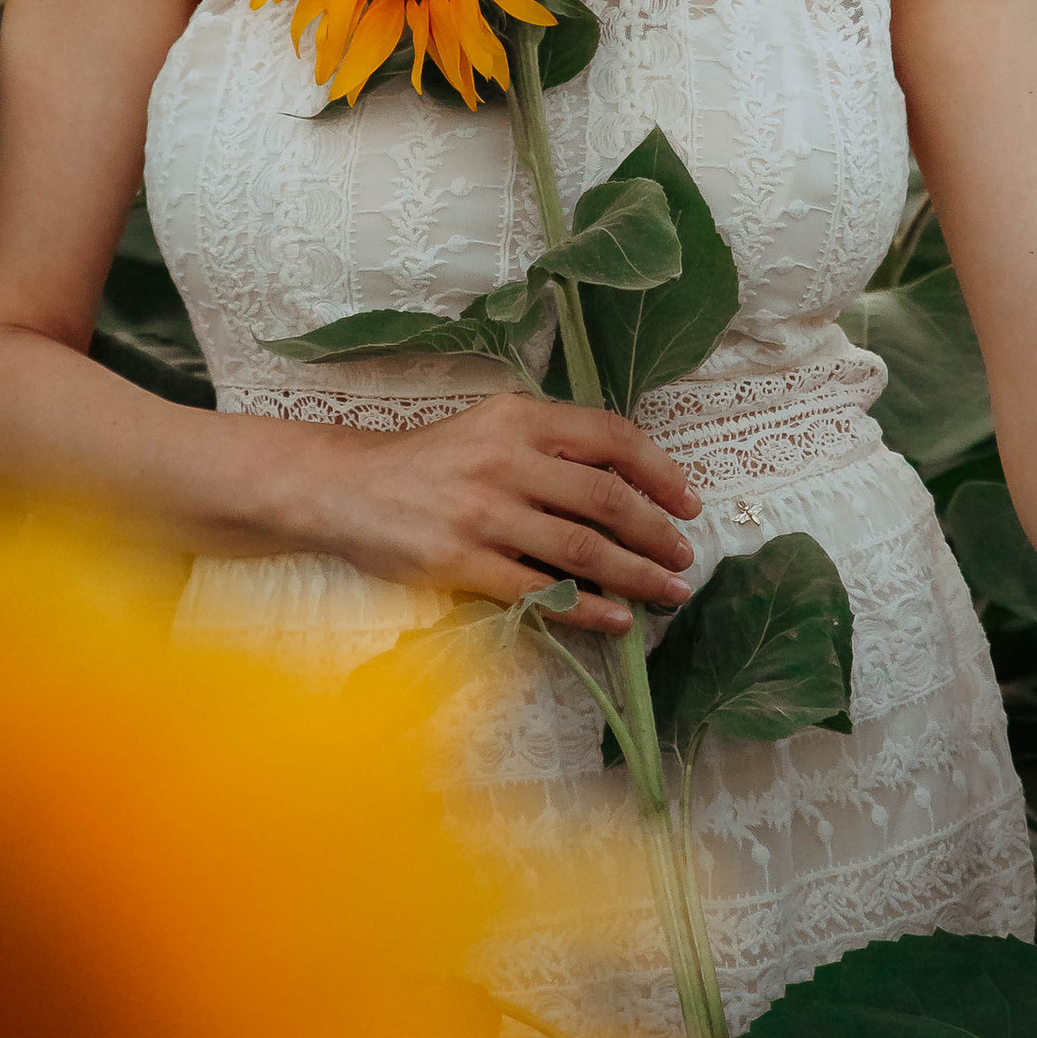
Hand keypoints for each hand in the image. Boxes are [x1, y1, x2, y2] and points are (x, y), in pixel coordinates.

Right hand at [280, 393, 700, 633]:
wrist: (347, 488)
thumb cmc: (431, 460)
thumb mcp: (490, 427)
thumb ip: (550, 444)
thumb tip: (629, 483)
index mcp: (518, 417)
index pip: (610, 437)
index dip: (660, 472)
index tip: (689, 503)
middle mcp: (505, 460)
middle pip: (605, 498)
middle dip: (657, 533)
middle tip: (684, 558)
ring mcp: (483, 514)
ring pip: (581, 549)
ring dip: (636, 575)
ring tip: (667, 591)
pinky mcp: (461, 562)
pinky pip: (539, 591)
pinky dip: (586, 609)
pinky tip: (616, 619)